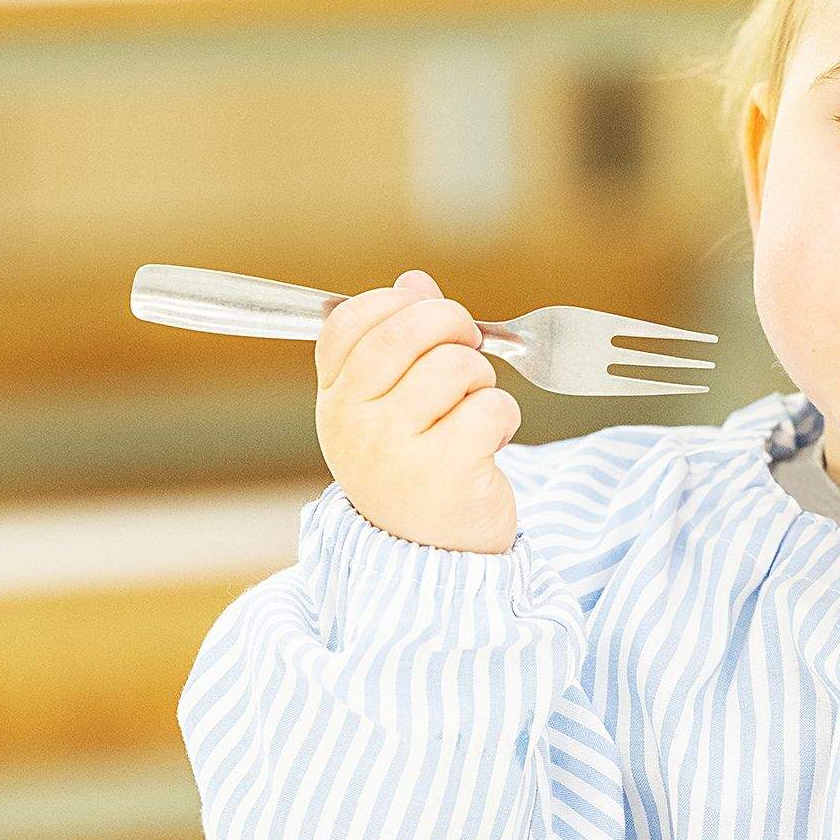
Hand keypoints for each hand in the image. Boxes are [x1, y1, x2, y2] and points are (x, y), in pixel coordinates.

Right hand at [315, 270, 521, 554]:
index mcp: (334, 401)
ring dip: (482, 379)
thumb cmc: (416, 470)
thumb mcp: (391, 406)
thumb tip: (415, 280)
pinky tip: (491, 441)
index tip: (425, 314)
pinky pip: (491, 406)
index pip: (348, 321)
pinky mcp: (444, 474)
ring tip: (475, 408)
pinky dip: (504, 417)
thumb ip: (400, 338)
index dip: (395, 302)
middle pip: (406, 329)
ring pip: (456, 365)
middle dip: (452, 323)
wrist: (433, 559)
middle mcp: (354, 425)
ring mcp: (395, 451)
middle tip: (469, 346)